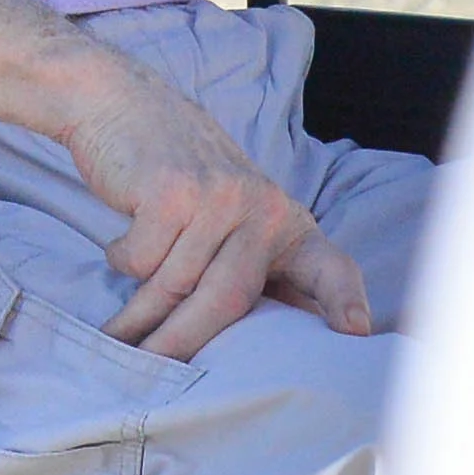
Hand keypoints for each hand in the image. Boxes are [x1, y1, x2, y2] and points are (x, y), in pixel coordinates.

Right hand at [53, 50, 372, 356]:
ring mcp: (219, 196)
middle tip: (154, 373)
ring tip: (117, 332)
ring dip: (138, 315)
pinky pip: (142, 261)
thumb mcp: (228, 211)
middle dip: (184, 344)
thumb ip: (247, 260)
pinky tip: (122, 244)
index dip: (344, 299)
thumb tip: (266, 341)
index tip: (356, 330)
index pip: (327, 265)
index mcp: (283, 218)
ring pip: (176, 286)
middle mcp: (261, 206)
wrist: (120, 101)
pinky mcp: (172, 191)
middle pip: (229, 300)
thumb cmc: (173, 172)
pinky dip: (123, 261)